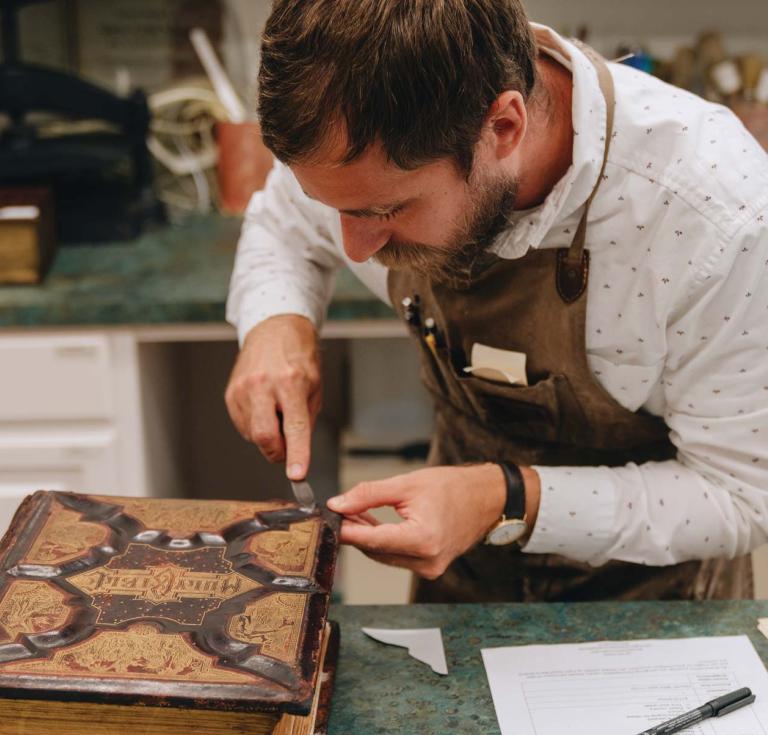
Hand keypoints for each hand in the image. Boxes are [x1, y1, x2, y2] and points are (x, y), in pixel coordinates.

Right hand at [225, 315, 320, 479]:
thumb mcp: (315, 387)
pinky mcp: (231, 394)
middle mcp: (264, 385)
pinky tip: (264, 409)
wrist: (274, 330)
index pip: (295, 427)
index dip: (297, 454)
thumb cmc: (298, 358)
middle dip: (277, 452)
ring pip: (253, 434)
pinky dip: (255, 426)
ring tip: (277, 412)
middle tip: (287, 448)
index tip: (297, 474)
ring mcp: (243, 389)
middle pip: (265, 436)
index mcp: (291, 382)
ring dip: (268, 436)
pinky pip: (243, 425)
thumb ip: (306, 421)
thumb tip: (296, 451)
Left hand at [327, 464, 507, 579]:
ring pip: (383, 555)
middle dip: (354, 530)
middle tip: (338, 509)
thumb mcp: (407, 484)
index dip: (346, 530)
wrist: (487, 498)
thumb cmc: (454, 487)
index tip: (328, 519)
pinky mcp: (430, 567)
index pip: (372, 539)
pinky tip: (371, 523)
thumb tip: (339, 504)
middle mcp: (427, 561)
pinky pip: (396, 557)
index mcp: (423, 540)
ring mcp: (429, 568)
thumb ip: (369, 495)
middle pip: (375, 550)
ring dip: (366, 536)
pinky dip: (382, 542)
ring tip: (353, 512)